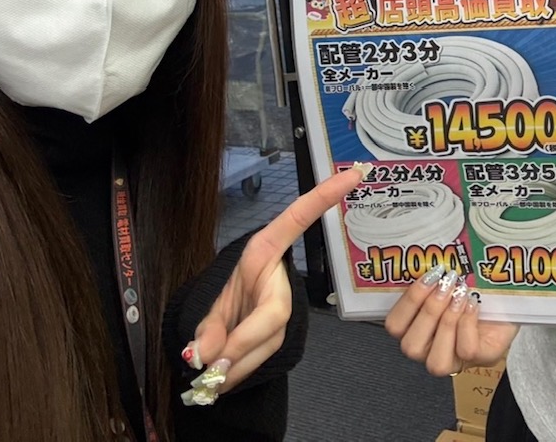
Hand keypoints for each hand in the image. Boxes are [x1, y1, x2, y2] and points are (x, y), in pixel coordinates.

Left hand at [181, 165, 365, 399]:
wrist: (226, 333)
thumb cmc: (224, 305)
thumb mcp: (210, 309)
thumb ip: (207, 330)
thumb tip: (204, 352)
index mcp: (262, 251)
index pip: (297, 219)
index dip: (322, 198)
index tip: (351, 175)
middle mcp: (277, 277)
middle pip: (275, 312)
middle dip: (244, 341)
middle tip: (211, 363)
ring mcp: (284, 306)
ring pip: (269, 340)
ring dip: (237, 363)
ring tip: (207, 376)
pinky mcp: (285, 332)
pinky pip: (265, 355)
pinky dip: (241, 370)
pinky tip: (221, 380)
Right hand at [385, 266, 518, 375]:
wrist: (508, 293)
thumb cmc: (473, 286)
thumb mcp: (447, 279)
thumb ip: (431, 276)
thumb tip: (425, 257)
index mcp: (415, 328)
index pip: (394, 326)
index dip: (407, 302)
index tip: (429, 276)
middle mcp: (430, 350)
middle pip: (410, 346)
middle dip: (429, 311)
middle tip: (446, 284)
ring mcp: (455, 360)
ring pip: (436, 361)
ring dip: (446, 323)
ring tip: (460, 295)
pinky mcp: (481, 358)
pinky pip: (466, 351)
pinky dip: (468, 325)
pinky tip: (474, 305)